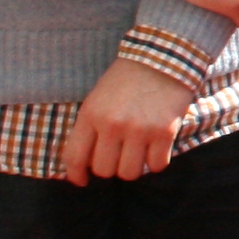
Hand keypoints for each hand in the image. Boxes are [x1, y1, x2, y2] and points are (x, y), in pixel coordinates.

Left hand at [61, 56, 187, 184]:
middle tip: (118, 156)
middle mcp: (113, 125)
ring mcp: (139, 130)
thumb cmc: (126, 79)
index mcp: (91, 114)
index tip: (82, 181)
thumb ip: (91, 127)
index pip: (74, 157)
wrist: (162, 57)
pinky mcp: (164, 132)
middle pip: (104, 170)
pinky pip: (156, 166)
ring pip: (129, 173)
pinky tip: (156, 148)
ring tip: (138, 153)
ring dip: (133, 167)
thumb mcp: (98, 98)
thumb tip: (88, 163)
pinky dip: (156, 162)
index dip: (76, 175)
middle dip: (110, 167)